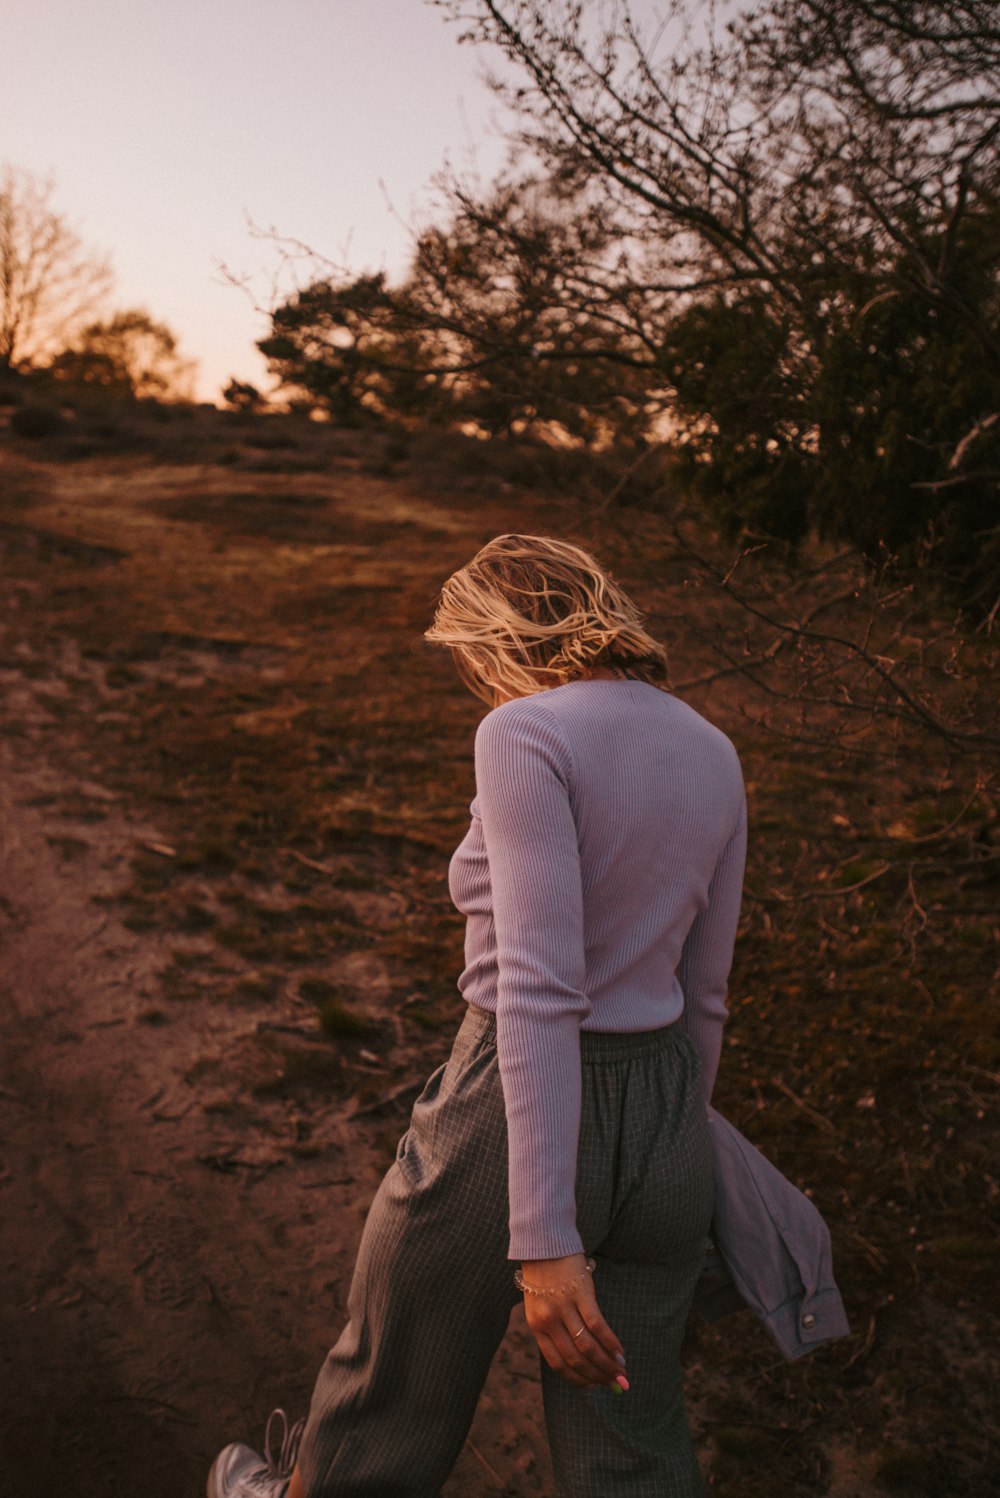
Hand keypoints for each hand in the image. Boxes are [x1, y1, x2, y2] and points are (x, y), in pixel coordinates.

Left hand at [519, 1253, 627, 1390]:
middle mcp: (549, 1320)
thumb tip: (579, 1356)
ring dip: (606, 1363)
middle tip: (614, 1384)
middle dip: (597, 1376)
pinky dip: (610, 1342)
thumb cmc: (544, 1276)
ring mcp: (564, 1307)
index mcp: (536, 1326)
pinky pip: (597, 1325)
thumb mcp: (540, 1305)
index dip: (577, 1379)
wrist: (544, 1243)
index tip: (592, 1387)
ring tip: (621, 1372)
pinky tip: (620, 1351)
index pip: (557, 1363)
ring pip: (587, 1346)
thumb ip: (554, 1328)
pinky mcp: (581, 1293)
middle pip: (575, 1358)